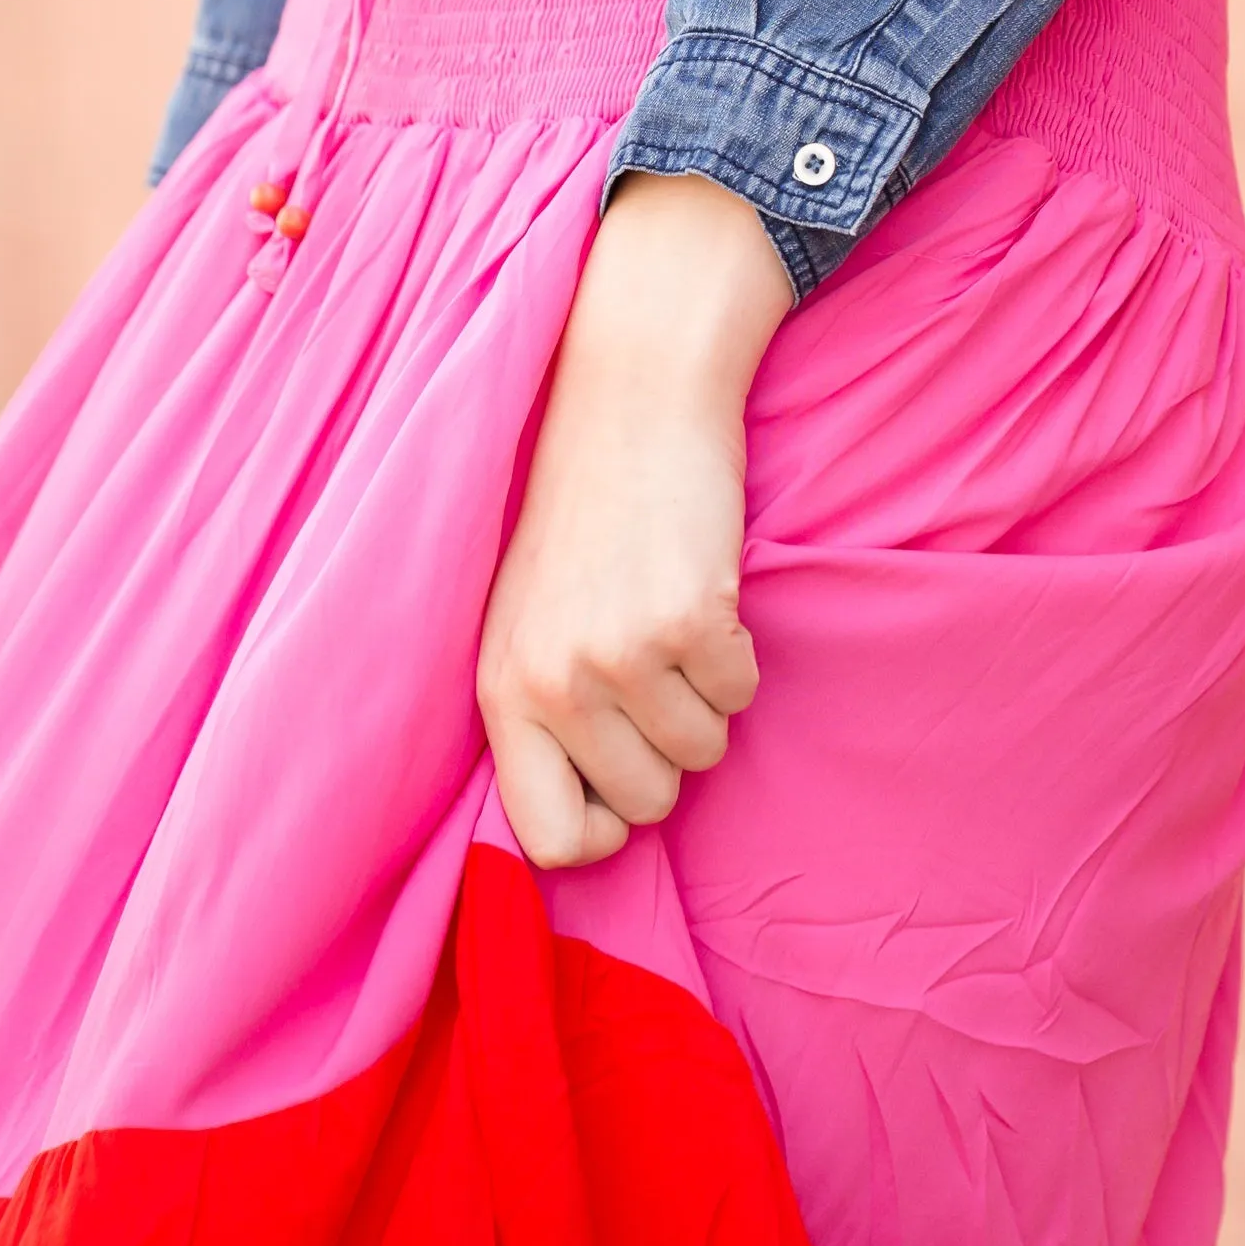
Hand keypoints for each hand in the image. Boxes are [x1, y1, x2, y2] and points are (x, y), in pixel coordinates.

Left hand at [479, 171, 793, 868]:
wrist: (631, 403)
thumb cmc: (584, 519)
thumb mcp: (528, 626)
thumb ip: (543, 721)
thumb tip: (588, 832)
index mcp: (501, 694)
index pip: (550, 843)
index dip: (602, 825)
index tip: (619, 777)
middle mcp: (554, 684)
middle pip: (646, 808)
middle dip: (666, 753)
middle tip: (655, 675)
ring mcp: (621, 655)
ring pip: (702, 754)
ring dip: (706, 701)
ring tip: (675, 625)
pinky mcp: (690, 619)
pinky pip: (743, 694)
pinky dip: (740, 657)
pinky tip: (706, 595)